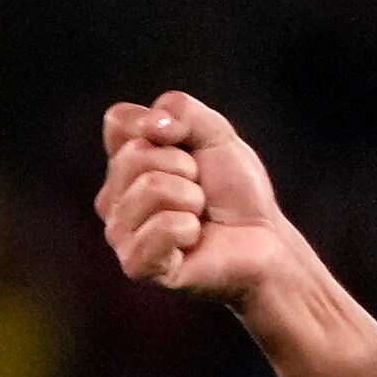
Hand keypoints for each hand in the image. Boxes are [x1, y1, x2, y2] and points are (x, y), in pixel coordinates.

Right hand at [95, 92, 298, 307]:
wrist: (264, 239)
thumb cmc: (235, 189)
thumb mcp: (215, 133)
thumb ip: (181, 110)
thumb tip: (151, 127)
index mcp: (122, 163)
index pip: (118, 121)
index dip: (161, 127)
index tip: (188, 149)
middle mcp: (112, 198)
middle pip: (135, 155)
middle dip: (185, 167)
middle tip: (200, 190)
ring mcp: (121, 234)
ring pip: (150, 187)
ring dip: (192, 197)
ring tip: (199, 215)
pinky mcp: (137, 266)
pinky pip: (160, 228)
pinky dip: (189, 228)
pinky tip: (194, 241)